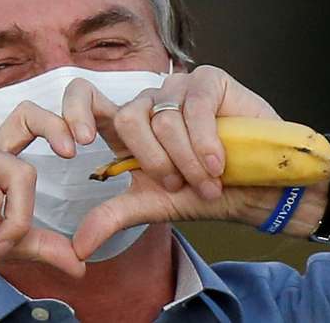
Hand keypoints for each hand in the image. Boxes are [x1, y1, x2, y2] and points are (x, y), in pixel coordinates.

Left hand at [61, 65, 283, 259]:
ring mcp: (179, 88)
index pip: (85, 97)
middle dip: (156, 163)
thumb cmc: (205, 193)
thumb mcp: (153, 205)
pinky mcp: (209, 80)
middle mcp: (149, 104)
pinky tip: (219, 161)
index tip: (77, 147)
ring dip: (188, 161)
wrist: (257, 192)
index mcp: (127, 128)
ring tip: (209, 180)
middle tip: (179, 184)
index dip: (73, 112)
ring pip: (164, 119)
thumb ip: (113, 216)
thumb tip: (78, 248)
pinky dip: (206, 141)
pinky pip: (195, 106)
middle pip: (128, 119)